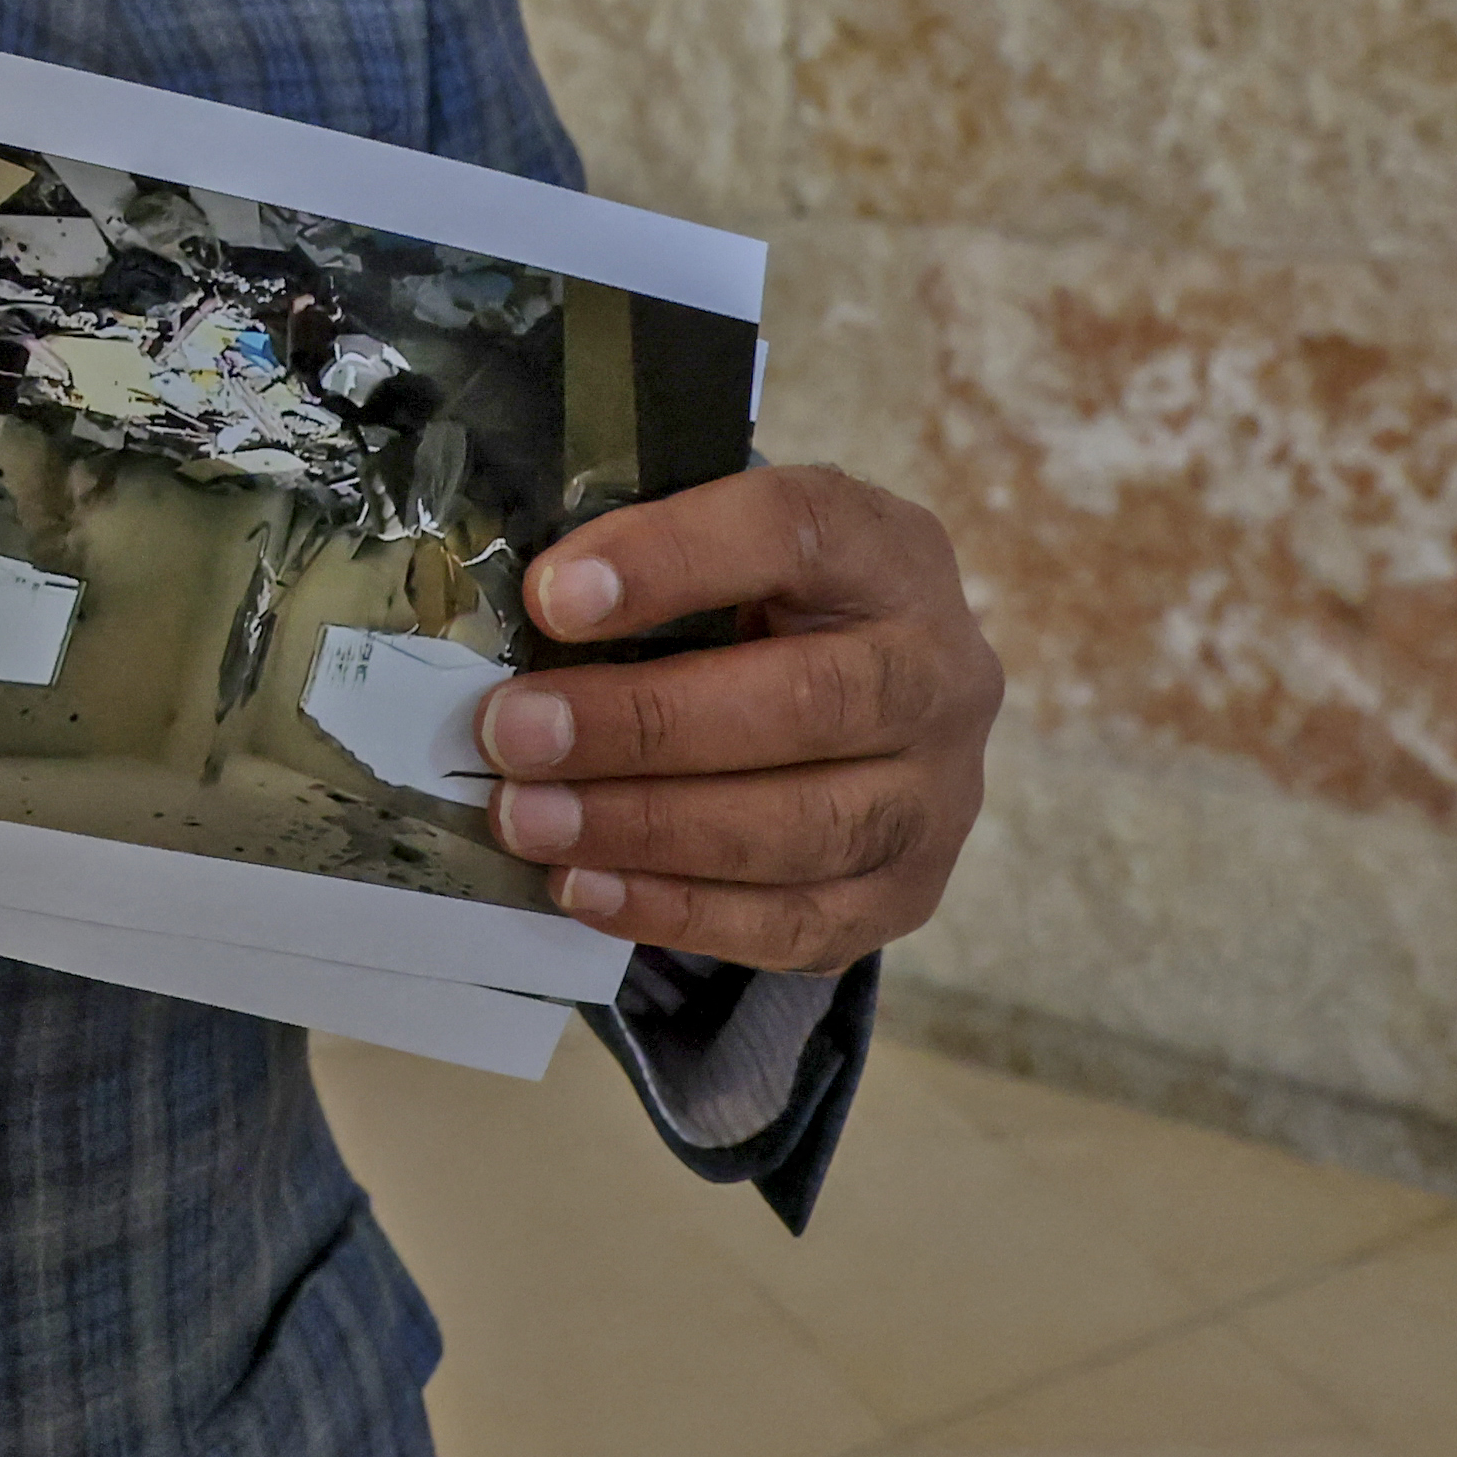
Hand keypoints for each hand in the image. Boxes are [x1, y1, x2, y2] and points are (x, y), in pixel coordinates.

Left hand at [479, 467, 993, 973]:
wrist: (878, 698)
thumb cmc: (766, 607)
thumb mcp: (725, 546)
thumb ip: (643, 563)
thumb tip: (523, 613)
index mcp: (887, 552)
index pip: (792, 533)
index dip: (670, 562)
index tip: (551, 597)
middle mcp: (941, 673)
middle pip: (808, 702)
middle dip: (642, 724)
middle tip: (514, 733)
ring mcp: (938, 796)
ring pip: (804, 828)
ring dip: (647, 829)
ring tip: (528, 819)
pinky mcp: (908, 893)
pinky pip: (798, 923)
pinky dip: (679, 912)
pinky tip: (584, 887)